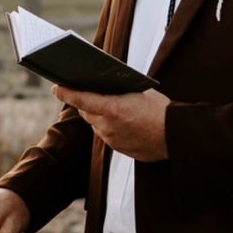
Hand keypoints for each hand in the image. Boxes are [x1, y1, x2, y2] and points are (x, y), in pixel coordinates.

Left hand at [50, 85, 169, 161]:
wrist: (176, 137)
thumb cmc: (161, 111)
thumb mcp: (140, 92)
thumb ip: (119, 90)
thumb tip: (105, 84)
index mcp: (112, 109)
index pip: (81, 99)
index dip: (66, 93)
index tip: (56, 87)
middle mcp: (107, 125)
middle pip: (86, 111)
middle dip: (85, 102)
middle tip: (86, 92)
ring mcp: (111, 139)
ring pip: (95, 124)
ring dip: (98, 115)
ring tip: (111, 106)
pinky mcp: (117, 148)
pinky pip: (106, 134)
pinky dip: (108, 127)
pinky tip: (121, 121)